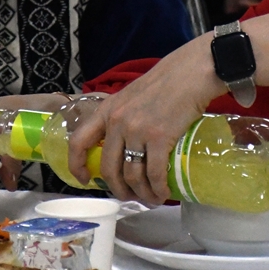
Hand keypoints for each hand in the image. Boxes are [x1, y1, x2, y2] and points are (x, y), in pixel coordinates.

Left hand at [67, 34, 224, 205]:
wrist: (191, 72)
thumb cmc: (166, 82)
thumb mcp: (132, 96)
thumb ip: (123, 117)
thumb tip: (124, 144)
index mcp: (107, 110)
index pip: (78, 142)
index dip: (76, 166)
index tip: (84, 180)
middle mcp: (117, 121)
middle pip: (108, 168)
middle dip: (117, 189)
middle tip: (128, 196)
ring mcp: (137, 130)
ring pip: (131, 175)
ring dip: (140, 193)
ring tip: (150, 198)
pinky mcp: (159, 137)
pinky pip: (153, 173)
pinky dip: (157, 188)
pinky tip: (162, 193)